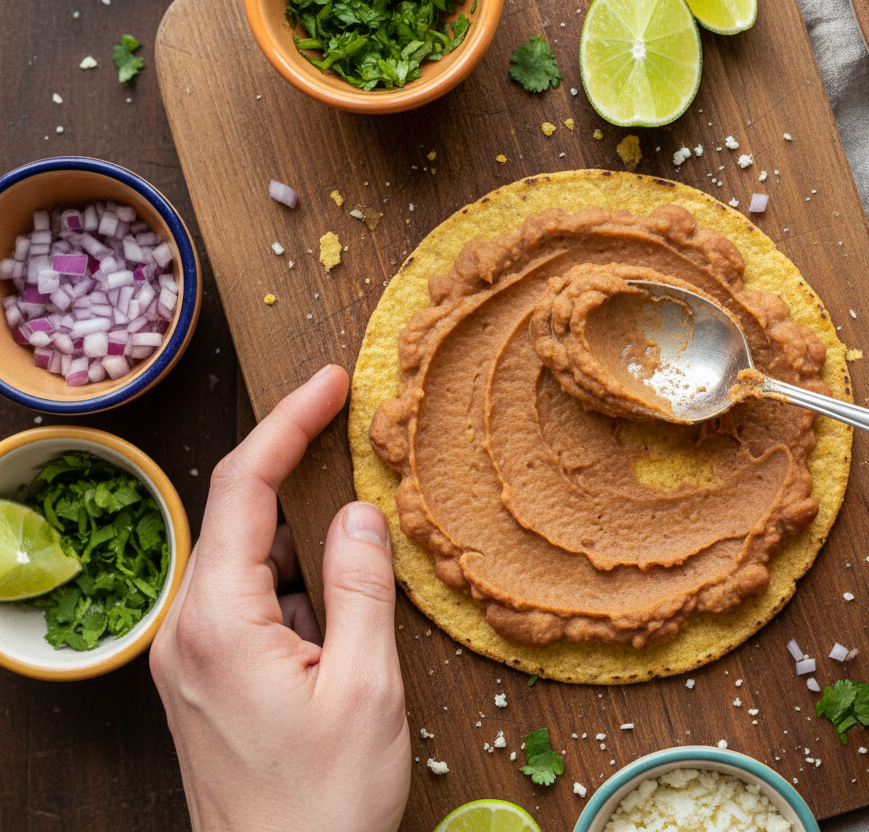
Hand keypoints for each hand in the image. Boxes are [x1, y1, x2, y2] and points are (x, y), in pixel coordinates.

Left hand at [150, 366, 410, 831]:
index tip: (329, 384)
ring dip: (304, 543)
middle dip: (298, 475)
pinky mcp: (207, 682)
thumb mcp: (364, 688)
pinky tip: (341, 610)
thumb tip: (360, 513)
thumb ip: (361, 589)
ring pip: (250, 565)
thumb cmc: (321, 803)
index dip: (287, 424)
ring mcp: (192, 659)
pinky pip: (250, 607)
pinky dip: (296, 588)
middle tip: (357, 444)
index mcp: (219, 623)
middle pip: (241, 519)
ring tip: (367, 541)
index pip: (242, 488)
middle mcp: (189, 632)